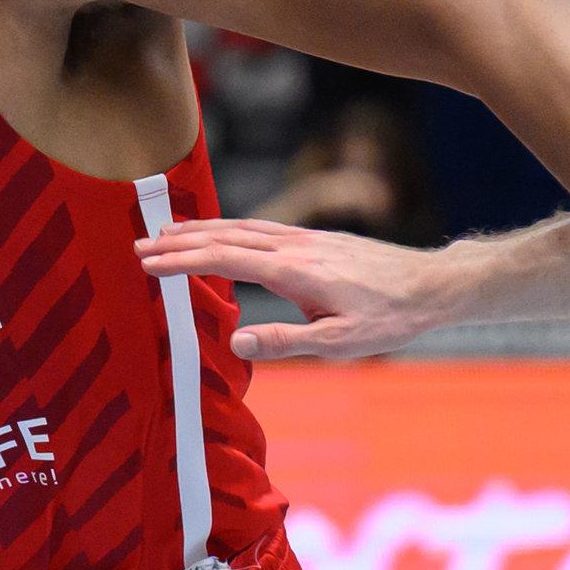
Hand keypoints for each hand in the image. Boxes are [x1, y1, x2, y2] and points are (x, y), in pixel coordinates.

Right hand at [133, 218, 446, 360]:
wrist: (430, 285)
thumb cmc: (389, 318)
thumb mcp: (339, 343)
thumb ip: (286, 340)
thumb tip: (236, 341)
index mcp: (294, 270)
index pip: (224, 259)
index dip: (182, 261)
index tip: (148, 262)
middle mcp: (294, 246)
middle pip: (225, 236)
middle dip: (179, 240)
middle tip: (139, 245)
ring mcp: (304, 238)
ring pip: (242, 226)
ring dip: (201, 229)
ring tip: (166, 233)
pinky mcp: (314, 239)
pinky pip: (260, 227)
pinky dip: (229, 227)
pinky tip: (221, 233)